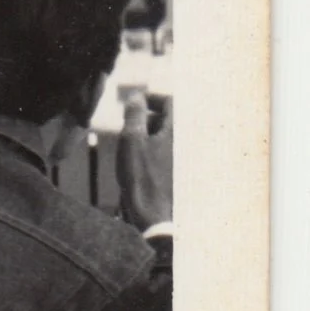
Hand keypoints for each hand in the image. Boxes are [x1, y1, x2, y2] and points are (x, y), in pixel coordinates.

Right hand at [117, 98, 172, 229]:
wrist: (154, 214)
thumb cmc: (142, 176)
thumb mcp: (132, 139)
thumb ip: (134, 114)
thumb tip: (136, 96)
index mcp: (177, 130)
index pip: (169, 101)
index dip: (150, 98)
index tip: (133, 103)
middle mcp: (185, 142)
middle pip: (167, 119)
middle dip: (146, 118)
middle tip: (126, 126)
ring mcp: (182, 158)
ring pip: (165, 137)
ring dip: (147, 136)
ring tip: (129, 148)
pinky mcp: (178, 172)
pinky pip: (165, 153)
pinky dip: (151, 151)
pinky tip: (137, 165)